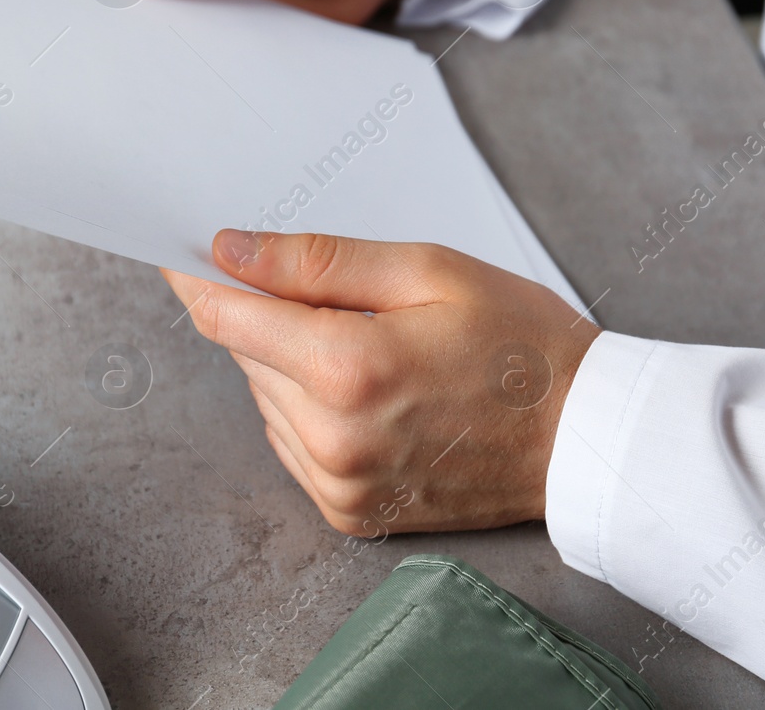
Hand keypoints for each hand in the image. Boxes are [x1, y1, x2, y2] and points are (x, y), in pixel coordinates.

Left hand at [161, 230, 599, 534]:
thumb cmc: (520, 344)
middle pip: (245, 355)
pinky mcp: (349, 512)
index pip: (227, 317)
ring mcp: (338, 483)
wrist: (582, 437)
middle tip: (339, 298)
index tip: (182, 254)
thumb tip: (230, 250)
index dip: (198, 278)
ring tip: (375, 348)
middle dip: (271, 316)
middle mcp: (330, 437)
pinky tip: (373, 393)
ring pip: (266, 399)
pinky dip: (312, 410)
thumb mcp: (426, 272)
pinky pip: (293, 443)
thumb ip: (318, 263)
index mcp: (346, 368)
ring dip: (293, 366)